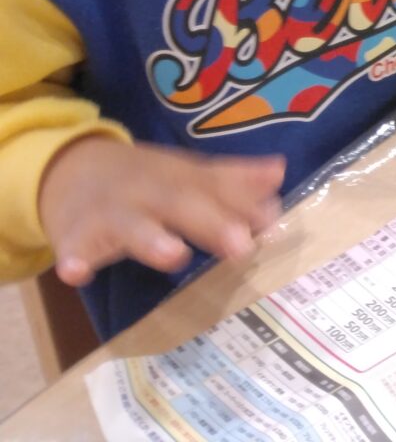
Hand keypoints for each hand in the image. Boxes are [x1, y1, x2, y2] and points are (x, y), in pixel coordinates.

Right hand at [39, 136, 283, 285]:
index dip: (244, 205)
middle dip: (211, 223)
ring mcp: (112, 213)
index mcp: (181, 177)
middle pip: (181, 203)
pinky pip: (73, 248)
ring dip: (152, 239)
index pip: (216, 188)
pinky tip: (77, 273)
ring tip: (175, 255)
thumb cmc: (145, 180)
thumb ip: (232, 181)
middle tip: (240, 246)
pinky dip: (75, 258)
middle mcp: (150, 191)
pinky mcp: (75, 235)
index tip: (273, 222)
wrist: (70, 169)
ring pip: (131, 226)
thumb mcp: (186, 175)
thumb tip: (279, 173)